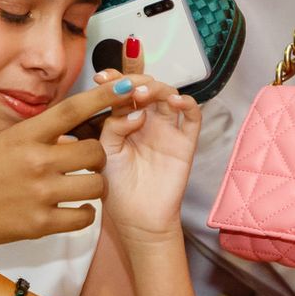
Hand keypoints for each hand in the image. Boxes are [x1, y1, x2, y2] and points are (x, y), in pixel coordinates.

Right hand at [0, 79, 130, 251]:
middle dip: (98, 156)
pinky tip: (77, 208)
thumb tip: (71, 126)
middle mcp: (35, 162)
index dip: (102, 97)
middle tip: (89, 161)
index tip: (125, 87)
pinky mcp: (41, 224)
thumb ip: (37, 135)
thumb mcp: (2, 141)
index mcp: (24, 136)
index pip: (71, 110)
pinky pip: (85, 216)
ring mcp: (40, 194)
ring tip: (85, 185)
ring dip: (96, 184)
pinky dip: (86, 212)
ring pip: (96, 184)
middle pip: (93, 151)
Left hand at [94, 71, 200, 240]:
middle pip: (147, 86)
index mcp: (124, 120)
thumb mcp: (105, 152)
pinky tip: (175, 101)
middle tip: (127, 86)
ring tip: (143, 93)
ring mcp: (167, 130)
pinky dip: (187, 104)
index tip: (101, 77)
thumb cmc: (117, 187)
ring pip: (168, 95)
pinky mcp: (185, 143)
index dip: (114, 79)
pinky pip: (193, 117)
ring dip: (158, 87)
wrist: (137, 218)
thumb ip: (113, 127)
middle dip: (136, 79)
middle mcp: (147, 120)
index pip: (122, 91)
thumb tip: (133, 110)